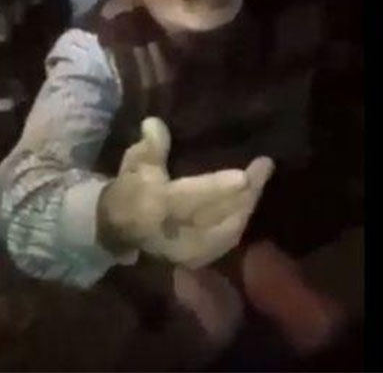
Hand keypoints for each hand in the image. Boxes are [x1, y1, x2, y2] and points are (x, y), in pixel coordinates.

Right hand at [98, 117, 273, 266]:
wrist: (118, 231)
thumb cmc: (130, 190)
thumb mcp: (136, 164)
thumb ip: (150, 146)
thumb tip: (155, 122)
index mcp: (155, 208)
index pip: (190, 199)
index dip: (217, 188)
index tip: (243, 175)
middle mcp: (174, 234)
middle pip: (218, 214)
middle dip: (245, 191)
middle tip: (264, 166)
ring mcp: (188, 251)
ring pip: (228, 228)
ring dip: (247, 204)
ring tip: (261, 178)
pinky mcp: (199, 259)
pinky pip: (227, 239)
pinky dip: (240, 218)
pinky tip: (249, 201)